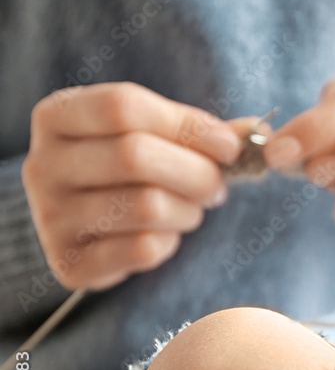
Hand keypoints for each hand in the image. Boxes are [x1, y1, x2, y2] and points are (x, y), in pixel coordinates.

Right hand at [22, 82, 242, 290]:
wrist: (86, 225)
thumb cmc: (128, 170)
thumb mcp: (154, 135)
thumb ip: (200, 130)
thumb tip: (257, 131)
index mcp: (57, 116)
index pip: (124, 106)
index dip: (189, 125)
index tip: (229, 145)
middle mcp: (42, 164)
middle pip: (135, 155)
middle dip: (198, 173)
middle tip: (217, 186)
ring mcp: (50, 216)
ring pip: (147, 206)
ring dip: (188, 211)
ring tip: (190, 209)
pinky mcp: (70, 263)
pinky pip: (144, 250)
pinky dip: (169, 244)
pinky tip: (164, 236)